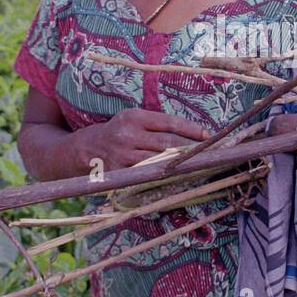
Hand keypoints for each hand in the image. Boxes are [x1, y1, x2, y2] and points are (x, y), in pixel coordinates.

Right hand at [72, 107, 209, 170]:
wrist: (83, 149)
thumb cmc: (117, 132)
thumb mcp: (132, 119)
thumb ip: (155, 124)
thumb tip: (191, 133)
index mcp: (133, 117)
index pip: (168, 123)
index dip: (191, 129)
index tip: (209, 135)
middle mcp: (127, 135)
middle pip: (168, 144)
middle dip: (192, 149)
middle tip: (213, 152)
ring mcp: (123, 157)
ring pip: (160, 162)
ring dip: (182, 165)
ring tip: (201, 166)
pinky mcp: (120, 174)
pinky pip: (147, 176)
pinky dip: (164, 177)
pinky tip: (179, 179)